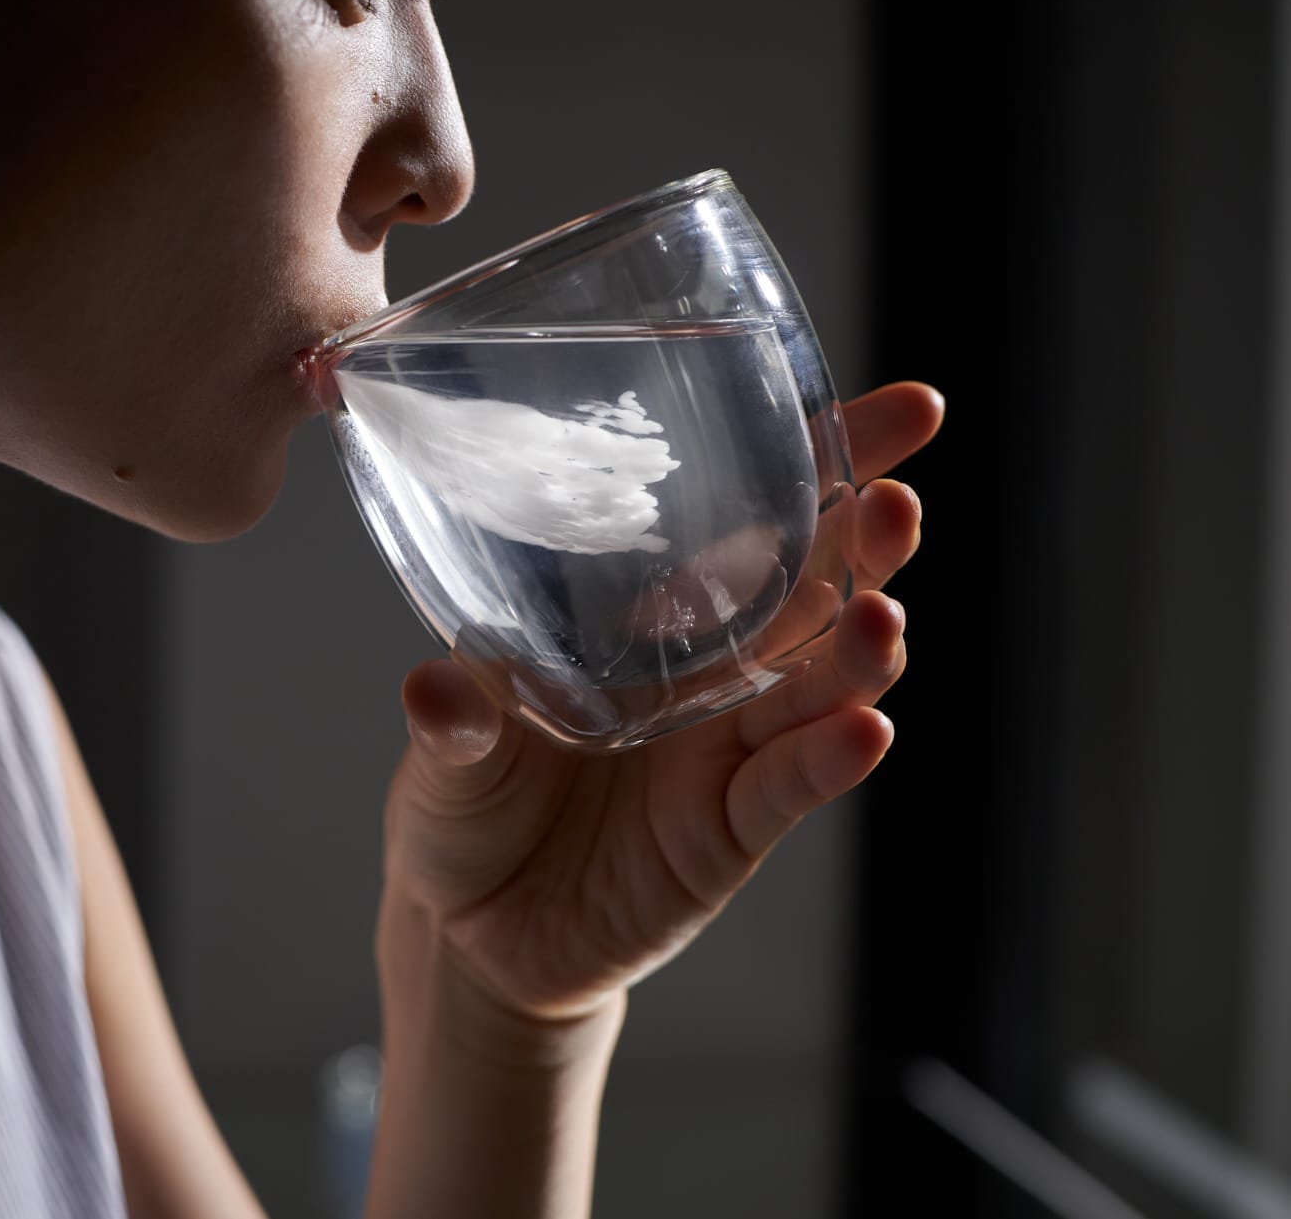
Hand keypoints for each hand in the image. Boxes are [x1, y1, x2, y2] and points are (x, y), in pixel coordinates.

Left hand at [379, 382, 942, 1028]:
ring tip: (882, 614)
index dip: (827, 461)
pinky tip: (865, 729)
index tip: (902, 410)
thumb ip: (453, 716)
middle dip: (865, 542)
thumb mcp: (447, 743)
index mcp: (651, 617)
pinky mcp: (725, 833)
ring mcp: (724, 752)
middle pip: (813, 590)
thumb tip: (436, 691)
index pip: (755, 520)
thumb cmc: (466, 803)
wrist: (467, 929)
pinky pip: (785, 788)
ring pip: (814, 688)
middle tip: (896, 497)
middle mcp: (707, 674)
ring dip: (856, 652)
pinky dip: (826, 760)